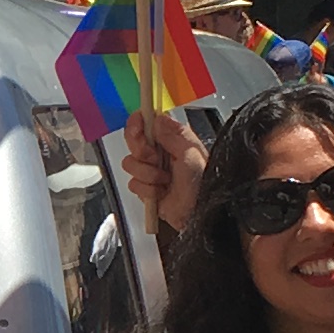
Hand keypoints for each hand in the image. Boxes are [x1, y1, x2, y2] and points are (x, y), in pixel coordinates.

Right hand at [120, 106, 203, 232]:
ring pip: (130, 164)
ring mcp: (151, 170)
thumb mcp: (191, 153)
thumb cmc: (203, 183)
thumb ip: (172, 135)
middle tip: (154, 158)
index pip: (147, 121)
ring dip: (147, 174)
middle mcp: (160, 152)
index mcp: (173, 139)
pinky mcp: (146, 188)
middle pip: (133, 141)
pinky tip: (161, 192)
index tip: (139, 128)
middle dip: (141, 151)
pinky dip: (147, 190)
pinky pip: (133, 184)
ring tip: (165, 180)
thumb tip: (156, 119)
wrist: (200, 213)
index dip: (138, 122)